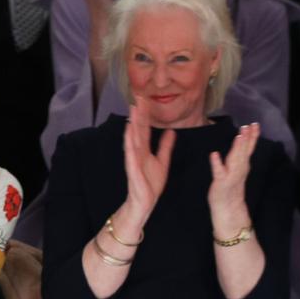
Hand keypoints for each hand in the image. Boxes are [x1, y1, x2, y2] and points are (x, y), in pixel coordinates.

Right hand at [123, 101, 174, 222]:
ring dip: (132, 123)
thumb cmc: (150, 184)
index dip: (146, 115)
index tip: (146, 100)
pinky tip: (129, 130)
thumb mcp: (162, 162)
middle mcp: (137, 151)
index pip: (145, 128)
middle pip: (138, 129)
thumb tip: (170, 132)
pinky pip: (130, 151)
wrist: (145, 202)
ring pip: (133, 137)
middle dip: (138, 114)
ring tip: (133, 109)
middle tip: (138, 97)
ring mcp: (133, 158)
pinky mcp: (132, 167)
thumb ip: (165, 146)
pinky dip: (129, 140)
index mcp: (144, 149)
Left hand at [208, 122, 258, 217]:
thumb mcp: (237, 174)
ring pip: (235, 160)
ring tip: (238, 136)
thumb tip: (242, 146)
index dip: (252, 137)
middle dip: (247, 138)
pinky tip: (214, 155)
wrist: (229, 211)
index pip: (248, 149)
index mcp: (242, 167)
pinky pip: (219, 172)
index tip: (255, 124)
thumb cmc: (230, 191)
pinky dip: (217, 164)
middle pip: (244, 152)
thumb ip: (239, 160)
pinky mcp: (221, 184)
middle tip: (251, 125)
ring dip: (237, 148)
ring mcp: (230, 177)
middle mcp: (238, 170)